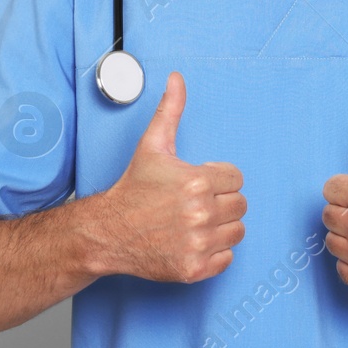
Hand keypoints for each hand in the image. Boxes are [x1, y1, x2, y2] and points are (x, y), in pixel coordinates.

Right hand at [95, 71, 246, 283]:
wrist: (108, 231)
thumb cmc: (133, 188)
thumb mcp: (152, 145)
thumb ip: (170, 110)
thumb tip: (177, 78)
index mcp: (196, 181)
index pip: (236, 179)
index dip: (218, 179)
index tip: (198, 183)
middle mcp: (200, 214)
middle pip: (239, 205)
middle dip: (221, 201)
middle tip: (195, 202)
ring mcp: (199, 243)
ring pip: (237, 231)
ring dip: (221, 226)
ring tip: (195, 221)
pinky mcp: (195, 268)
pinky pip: (227, 258)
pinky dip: (215, 252)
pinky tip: (193, 240)